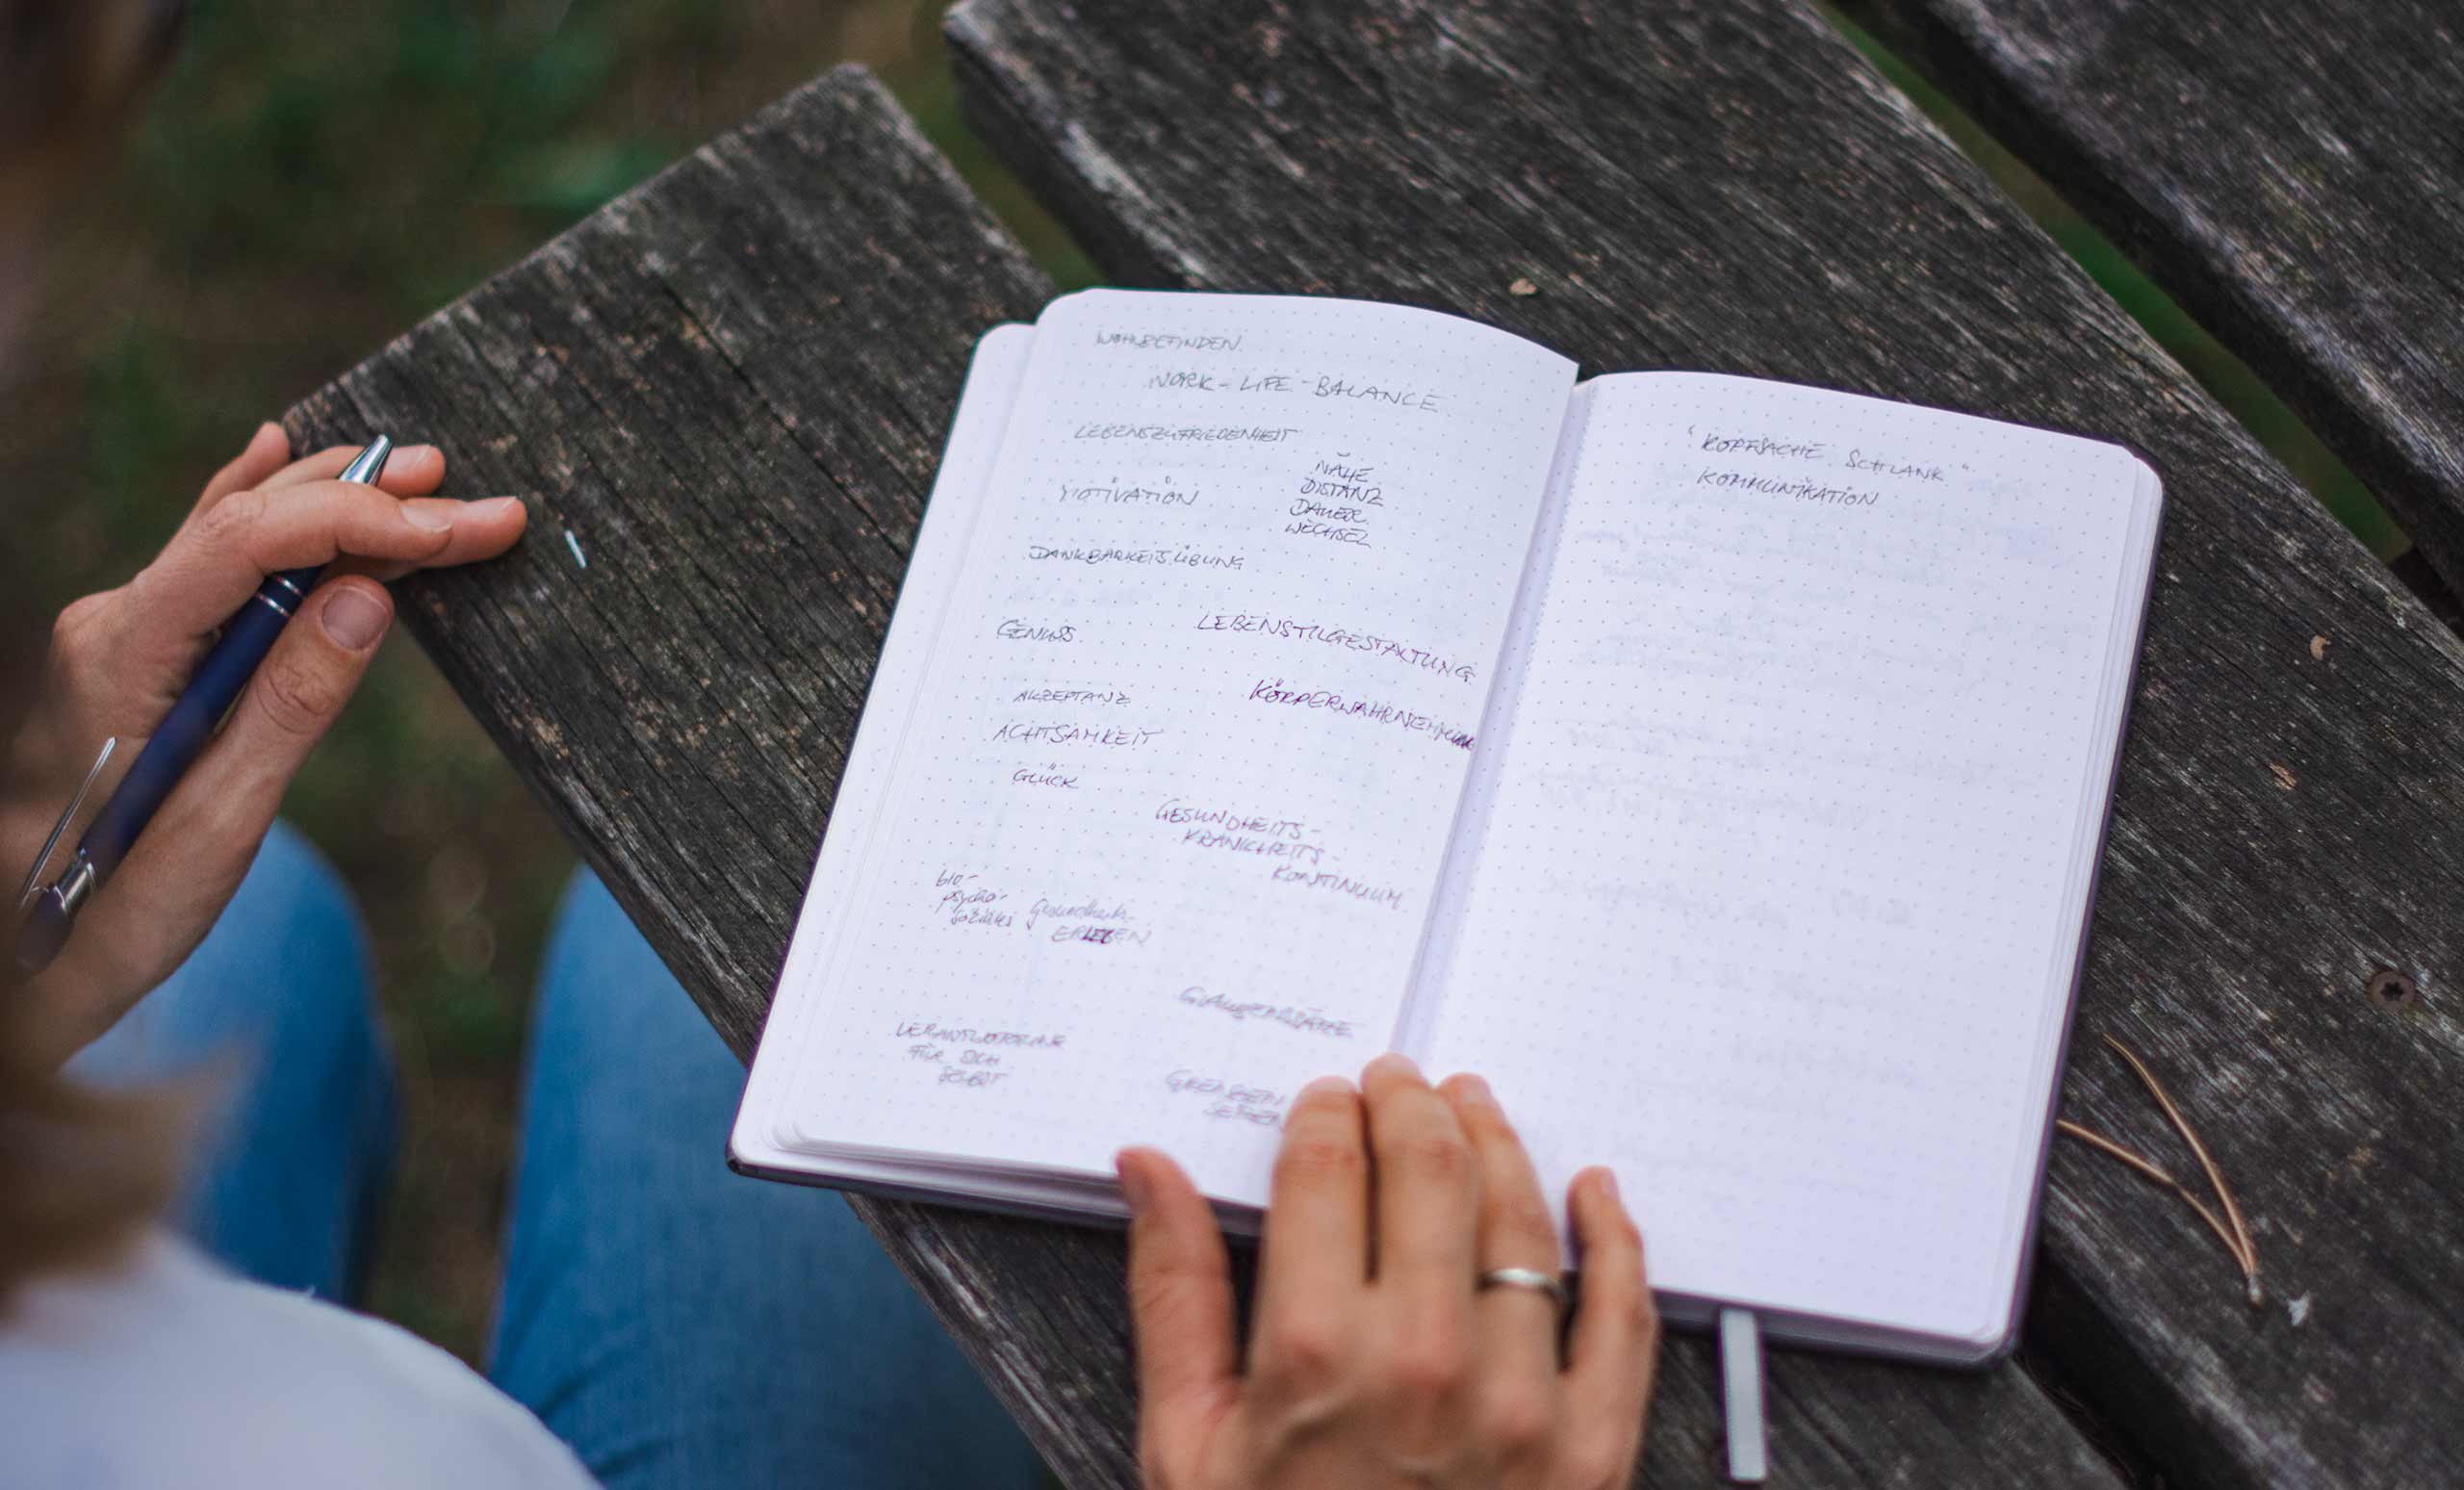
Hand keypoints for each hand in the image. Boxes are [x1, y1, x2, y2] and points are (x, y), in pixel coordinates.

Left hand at [3, 423, 524, 1064]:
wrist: (27, 954)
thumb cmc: (117, 908)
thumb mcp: (218, 822)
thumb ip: (290, 702)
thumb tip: (367, 596)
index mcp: (125, 652)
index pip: (253, 543)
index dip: (364, 520)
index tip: (460, 531)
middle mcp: (116, 621)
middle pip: (257, 522)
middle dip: (379, 504)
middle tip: (484, 507)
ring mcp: (124, 631)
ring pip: (240, 530)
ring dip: (339, 500)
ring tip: (428, 476)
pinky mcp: (142, 652)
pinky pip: (211, 556)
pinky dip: (264, 506)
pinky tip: (279, 454)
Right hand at [1117, 1054, 1658, 1489]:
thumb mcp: (1188, 1445)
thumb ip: (1173, 1291)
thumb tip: (1150, 1166)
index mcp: (1315, 1358)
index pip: (1327, 1170)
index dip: (1327, 1112)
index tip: (1326, 1099)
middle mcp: (1426, 1365)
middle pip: (1430, 1170)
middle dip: (1411, 1104)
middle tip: (1400, 1081)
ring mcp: (1523, 1409)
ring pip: (1523, 1223)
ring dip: (1499, 1144)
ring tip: (1475, 1109)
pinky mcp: (1593, 1454)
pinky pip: (1623, 1318)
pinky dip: (1614, 1240)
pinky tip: (1592, 1192)